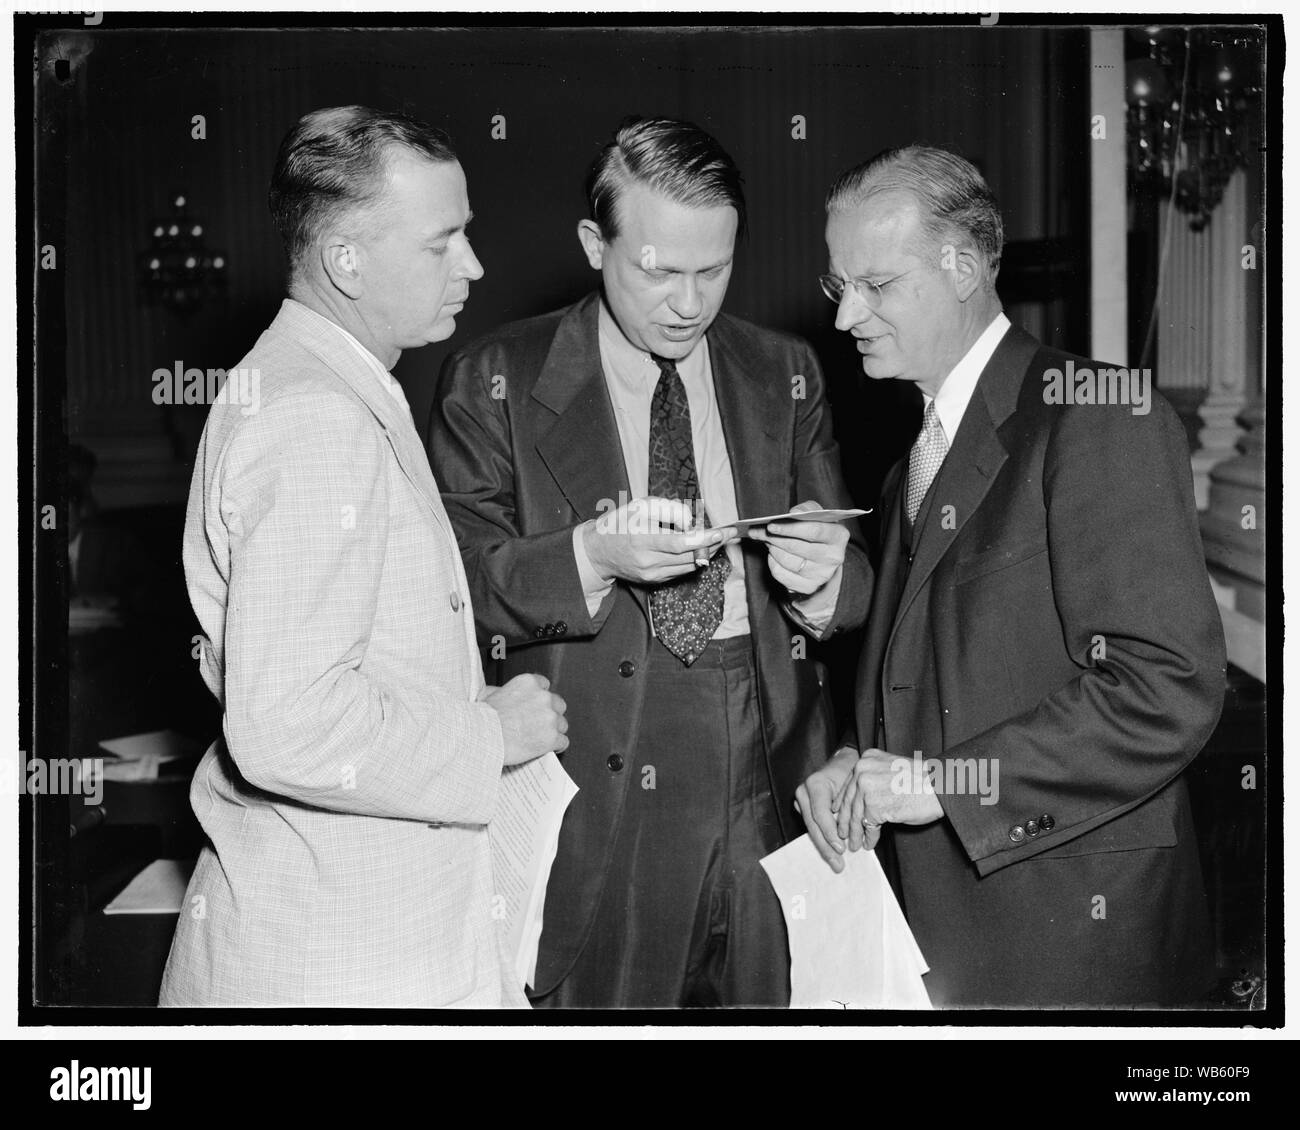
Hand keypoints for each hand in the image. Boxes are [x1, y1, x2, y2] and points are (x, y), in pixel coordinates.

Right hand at [479, 674, 568, 765]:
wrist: (482, 736)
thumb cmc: (482, 718)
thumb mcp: (490, 694)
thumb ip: (502, 690)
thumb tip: (499, 693)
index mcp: (529, 682)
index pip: (545, 686)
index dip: (540, 699)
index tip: (535, 707)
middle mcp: (543, 697)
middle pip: (558, 705)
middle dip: (550, 714)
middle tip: (538, 725)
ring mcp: (550, 717)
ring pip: (562, 724)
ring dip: (553, 731)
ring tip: (540, 739)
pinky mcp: (552, 737)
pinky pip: (563, 742)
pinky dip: (556, 747)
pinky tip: (547, 749)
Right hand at [582, 496, 731, 584]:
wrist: (598, 552)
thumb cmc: (620, 523)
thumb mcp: (640, 506)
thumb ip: (669, 510)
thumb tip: (692, 523)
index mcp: (641, 539)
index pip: (679, 543)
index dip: (703, 539)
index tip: (721, 531)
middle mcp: (647, 561)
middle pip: (689, 557)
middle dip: (713, 545)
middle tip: (728, 534)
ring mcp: (651, 574)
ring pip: (689, 566)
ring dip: (707, 553)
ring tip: (718, 539)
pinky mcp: (654, 581)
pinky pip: (681, 572)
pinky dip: (694, 560)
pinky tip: (700, 549)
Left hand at [747, 499, 847, 595]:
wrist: (825, 559)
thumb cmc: (818, 531)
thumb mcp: (818, 515)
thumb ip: (807, 509)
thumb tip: (793, 512)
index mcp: (838, 536)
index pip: (814, 531)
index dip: (790, 528)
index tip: (770, 525)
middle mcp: (833, 557)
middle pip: (796, 547)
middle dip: (773, 537)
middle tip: (757, 531)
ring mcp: (821, 575)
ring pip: (787, 561)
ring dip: (771, 549)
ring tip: (765, 539)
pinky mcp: (808, 587)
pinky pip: (781, 574)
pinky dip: (772, 563)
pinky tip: (772, 554)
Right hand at [794, 747, 858, 871]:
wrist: (844, 760)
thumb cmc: (852, 771)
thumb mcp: (853, 785)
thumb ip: (849, 808)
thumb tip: (853, 835)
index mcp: (815, 784)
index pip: (820, 814)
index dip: (830, 833)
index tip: (842, 848)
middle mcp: (804, 792)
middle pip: (813, 825)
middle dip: (826, 846)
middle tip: (838, 864)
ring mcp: (801, 799)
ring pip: (811, 828)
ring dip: (824, 847)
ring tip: (836, 863)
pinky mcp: (804, 806)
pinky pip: (813, 826)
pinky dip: (823, 839)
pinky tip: (831, 853)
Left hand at [834, 748, 943, 851]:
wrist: (939, 785)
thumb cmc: (922, 779)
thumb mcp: (891, 768)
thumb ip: (874, 778)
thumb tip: (861, 799)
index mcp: (867, 758)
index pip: (848, 784)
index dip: (843, 802)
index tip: (839, 814)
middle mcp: (862, 770)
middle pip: (849, 801)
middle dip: (846, 821)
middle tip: (843, 834)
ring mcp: (867, 788)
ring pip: (856, 816)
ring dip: (856, 833)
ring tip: (855, 844)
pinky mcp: (874, 806)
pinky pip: (868, 825)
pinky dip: (869, 837)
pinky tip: (870, 843)